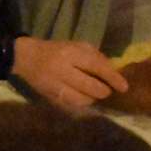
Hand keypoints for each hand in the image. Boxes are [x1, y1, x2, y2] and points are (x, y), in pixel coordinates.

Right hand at [12, 37, 127, 109]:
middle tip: (106, 89)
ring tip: (93, 93)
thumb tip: (114, 72)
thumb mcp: (76, 46)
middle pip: (91, 87)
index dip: (112, 78)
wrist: (26, 58)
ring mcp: (54, 86)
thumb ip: (96, 57)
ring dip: (92, 98)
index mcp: (70, 54)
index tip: (124, 87)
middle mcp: (62, 70)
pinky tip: (82, 97)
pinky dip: (81, 103)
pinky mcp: (50, 96)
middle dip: (103, 91)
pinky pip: (72, 105)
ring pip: (82, 100)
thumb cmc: (55, 50)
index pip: (96, 67)